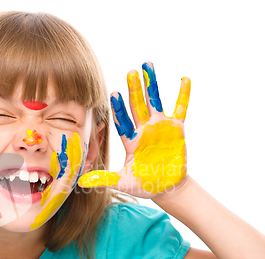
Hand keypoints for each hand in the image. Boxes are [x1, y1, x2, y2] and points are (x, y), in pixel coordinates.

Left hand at [78, 62, 189, 198]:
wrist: (166, 188)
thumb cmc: (143, 184)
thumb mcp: (122, 182)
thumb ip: (103, 179)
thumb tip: (80, 181)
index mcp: (130, 140)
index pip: (122, 120)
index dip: (118, 108)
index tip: (113, 94)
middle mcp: (143, 130)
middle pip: (137, 105)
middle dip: (133, 89)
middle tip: (129, 71)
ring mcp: (160, 127)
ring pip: (155, 101)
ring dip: (151, 84)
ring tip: (147, 65)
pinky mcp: (177, 130)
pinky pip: (180, 109)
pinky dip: (183, 95)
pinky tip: (184, 79)